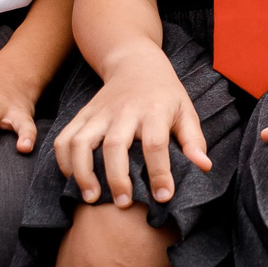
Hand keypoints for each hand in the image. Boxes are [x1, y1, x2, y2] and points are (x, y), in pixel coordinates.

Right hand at [53, 50, 211, 208]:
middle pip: (115, 145)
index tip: (163, 197)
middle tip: (123, 204)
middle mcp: (123, 111)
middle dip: (117, 177)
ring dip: (83, 172)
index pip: (155, 143)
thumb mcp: (185, 110)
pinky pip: (64, 139)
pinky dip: (64, 161)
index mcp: (154, 110)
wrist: (135, 63)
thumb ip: (194, 140)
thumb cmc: (165, 94)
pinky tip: (73, 180)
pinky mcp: (81, 115)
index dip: (159, 172)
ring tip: (91, 198)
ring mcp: (98, 113)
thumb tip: (204, 167)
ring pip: (81, 142)